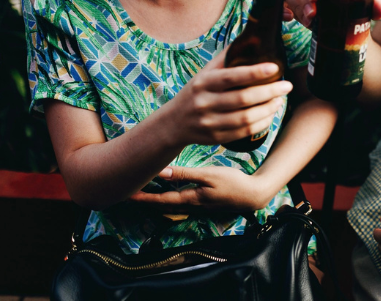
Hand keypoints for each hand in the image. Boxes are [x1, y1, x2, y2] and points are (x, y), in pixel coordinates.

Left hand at [130, 165, 271, 210]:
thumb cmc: (233, 183)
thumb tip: (162, 172)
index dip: (143, 197)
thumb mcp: (209, 175)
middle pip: (162, 206)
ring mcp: (199, 207)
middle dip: (145, 201)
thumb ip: (185, 174)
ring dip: (156, 202)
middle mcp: (191, 206)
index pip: (160, 199)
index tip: (127, 194)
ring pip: (171, 206)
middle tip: (128, 195)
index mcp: (190, 198)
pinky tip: (168, 196)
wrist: (253, 195)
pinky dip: (169, 201)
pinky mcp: (205, 205)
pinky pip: (180, 204)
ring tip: (143, 195)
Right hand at [163, 51, 291, 147]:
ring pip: (246, 118)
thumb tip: (251, 38)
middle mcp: (205, 102)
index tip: (275, 67)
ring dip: (268, 109)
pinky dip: (261, 124)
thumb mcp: (205, 73)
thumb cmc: (197, 91)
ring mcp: (209, 122)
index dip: (255, 72)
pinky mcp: (216, 137)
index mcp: (203, 82)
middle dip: (269, 91)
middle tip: (287, 86)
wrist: (174, 122)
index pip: (232, 76)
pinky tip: (270, 115)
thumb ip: (226, 58)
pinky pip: (244, 132)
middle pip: (243, 98)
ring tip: (280, 100)